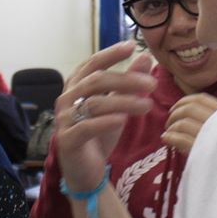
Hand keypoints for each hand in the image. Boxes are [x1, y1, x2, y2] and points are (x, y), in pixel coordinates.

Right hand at [55, 41, 155, 190]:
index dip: (110, 54)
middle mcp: (67, 99)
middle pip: (96, 81)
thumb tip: (145, 57)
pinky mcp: (67, 140)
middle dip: (126, 80)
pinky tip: (123, 120)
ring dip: (123, 102)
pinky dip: (105, 122)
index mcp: (76, 87)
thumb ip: (128, 81)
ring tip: (148, 106)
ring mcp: (64, 120)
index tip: (131, 46)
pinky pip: (86, 127)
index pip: (91, 64)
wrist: (85, 171)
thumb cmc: (99, 134)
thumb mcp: (117, 105)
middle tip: (152, 84)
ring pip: (94, 104)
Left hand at [162, 93, 216, 154]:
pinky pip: (181, 139)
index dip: (184, 101)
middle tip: (169, 122)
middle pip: (189, 109)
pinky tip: (167, 140)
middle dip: (175, 113)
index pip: (201, 99)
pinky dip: (170, 137)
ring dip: (171, 127)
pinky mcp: (203, 152)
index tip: (175, 108)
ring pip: (183, 123)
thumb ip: (213, 120)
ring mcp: (212, 136)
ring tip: (168, 133)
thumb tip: (184, 112)